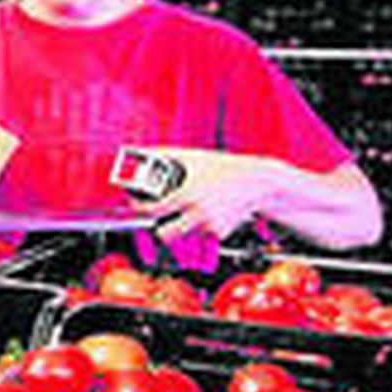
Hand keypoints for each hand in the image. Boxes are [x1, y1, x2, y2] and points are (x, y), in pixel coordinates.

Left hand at [143, 147, 279, 242]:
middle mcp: (197, 213)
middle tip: (158, 219)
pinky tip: (202, 219)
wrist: (257, 181)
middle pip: (164, 235)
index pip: (150, 210)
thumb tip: (140, 152)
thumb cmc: (223, 167)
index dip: (137, 208)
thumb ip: (165, 155)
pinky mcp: (219, 234)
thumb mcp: (192, 158)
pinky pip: (199, 239)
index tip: (134, 204)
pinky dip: (196, 232)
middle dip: (158, 228)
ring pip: (181, 239)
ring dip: (177, 232)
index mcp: (186, 194)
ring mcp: (209, 225)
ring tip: (179, 220)